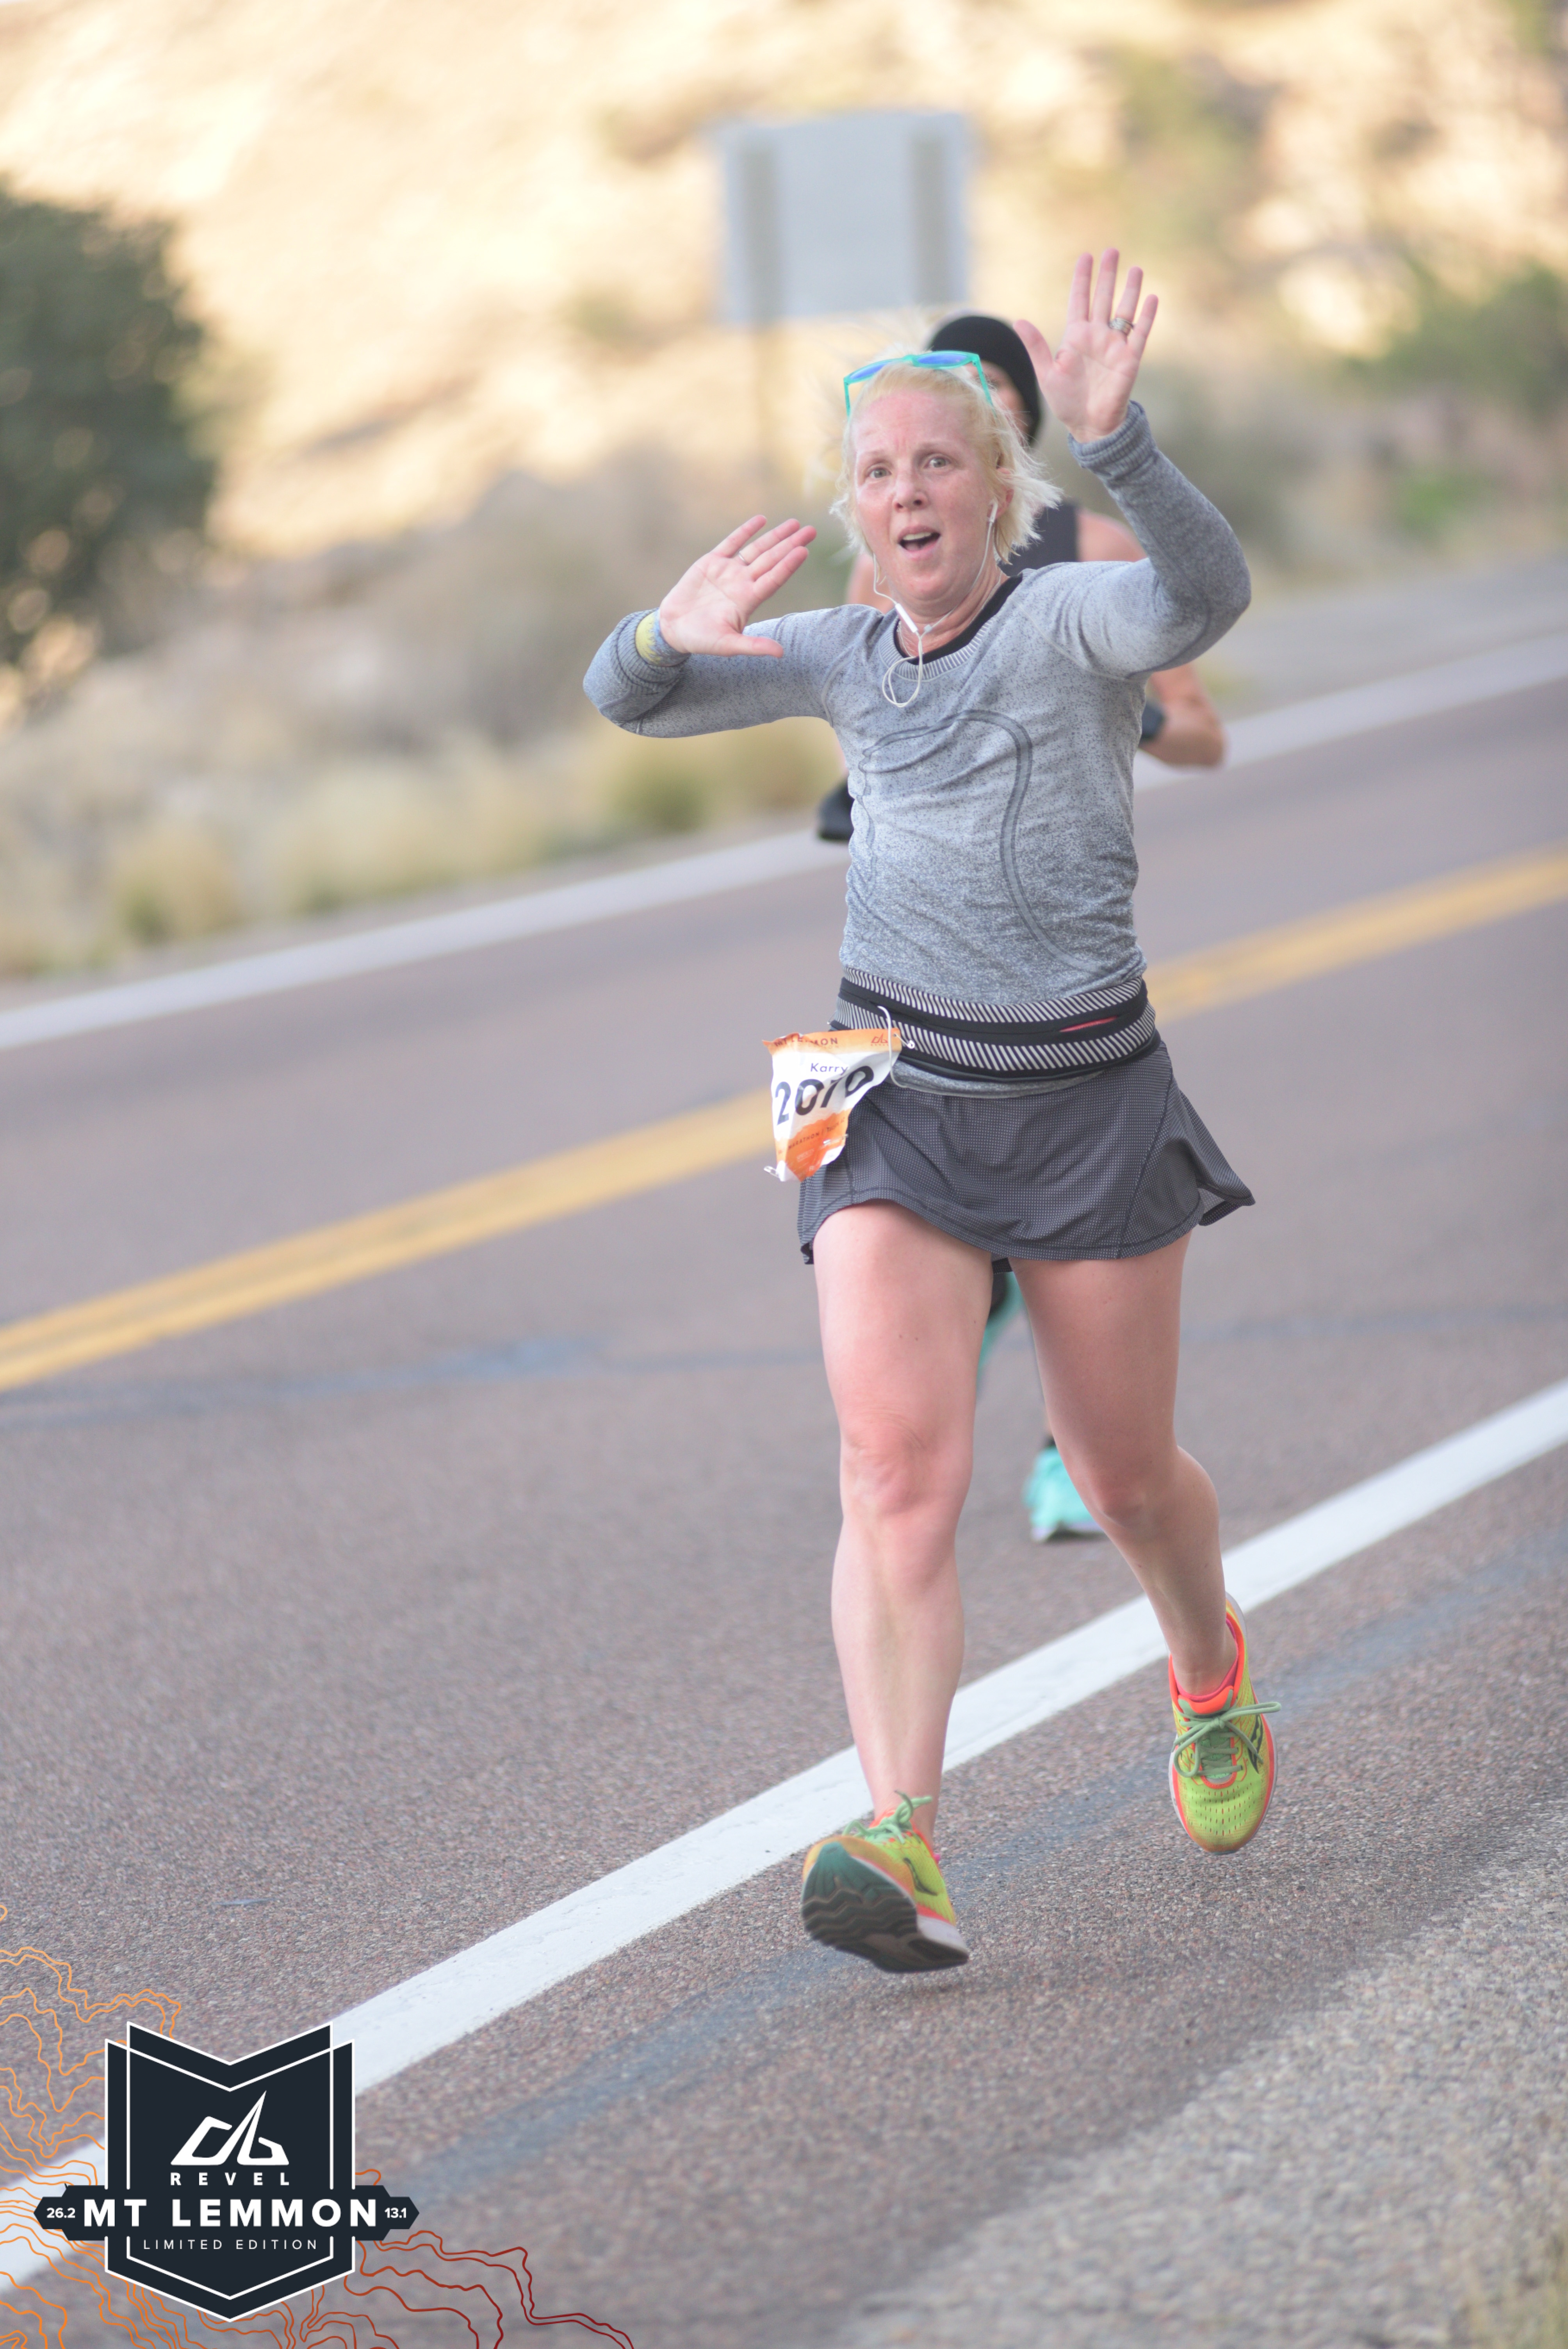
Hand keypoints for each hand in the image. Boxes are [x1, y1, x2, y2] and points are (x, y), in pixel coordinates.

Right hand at [657, 514, 816, 657]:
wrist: (673, 629)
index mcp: (748, 600)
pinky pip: (731, 543)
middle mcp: (742, 583)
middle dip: (791, 545)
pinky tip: (761, 520)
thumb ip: (754, 646)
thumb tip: (781, 654)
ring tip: (794, 523)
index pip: (774, 579)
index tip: (804, 552)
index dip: (788, 565)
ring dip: (775, 536)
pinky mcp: (711, 562)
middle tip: (811, 532)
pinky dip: (745, 531)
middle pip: (772, 560)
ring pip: (756, 549)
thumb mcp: (728, 645)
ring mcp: (728, 571)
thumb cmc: (702, 640)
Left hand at [1015, 250, 1156, 444]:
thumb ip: (1036, 347)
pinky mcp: (1130, 359)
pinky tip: (1151, 298)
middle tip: (1112, 251)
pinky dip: (1146, 316)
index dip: (1082, 279)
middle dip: (1107, 275)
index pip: (1080, 300)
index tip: (1085, 256)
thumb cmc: (1066, 402)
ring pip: (1124, 311)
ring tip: (1135, 268)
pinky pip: (1140, 333)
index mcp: (1075, 337)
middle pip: (1103, 298)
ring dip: (1130, 290)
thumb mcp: (1047, 374)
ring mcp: (1115, 346)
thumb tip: (1019, 321)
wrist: (1089, 426)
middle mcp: (1097, 336)